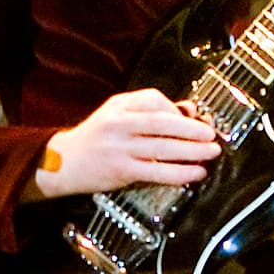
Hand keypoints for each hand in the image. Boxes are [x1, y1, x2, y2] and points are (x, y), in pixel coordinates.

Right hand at [32, 88, 219, 198]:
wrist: (62, 162)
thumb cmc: (94, 137)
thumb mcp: (115, 113)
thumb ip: (147, 109)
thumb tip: (187, 110)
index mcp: (119, 107)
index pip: (154, 100)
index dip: (177, 110)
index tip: (193, 118)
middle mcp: (119, 125)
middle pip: (163, 123)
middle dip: (192, 129)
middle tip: (212, 135)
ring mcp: (121, 148)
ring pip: (163, 148)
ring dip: (192, 151)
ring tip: (211, 153)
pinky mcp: (122, 171)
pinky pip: (157, 171)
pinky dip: (179, 172)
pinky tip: (194, 173)